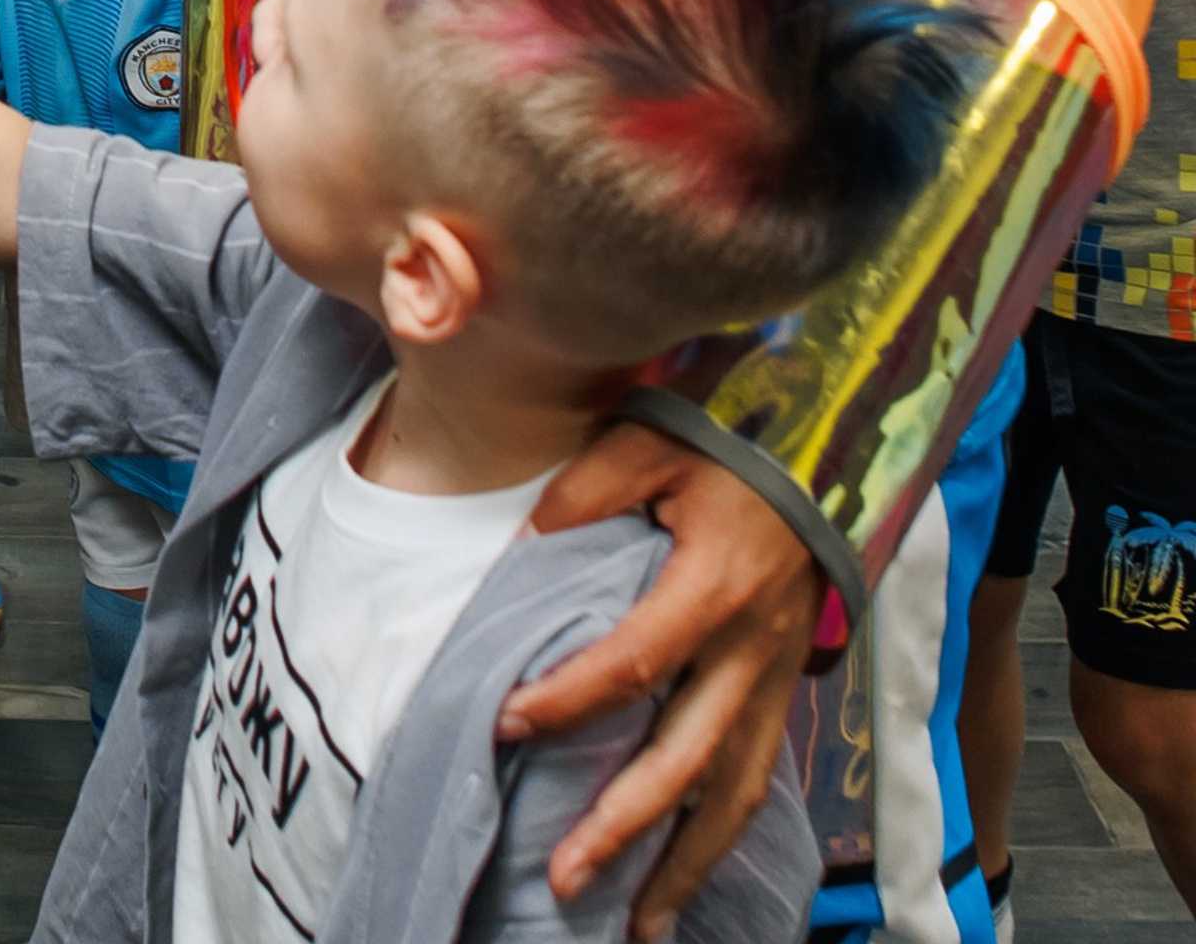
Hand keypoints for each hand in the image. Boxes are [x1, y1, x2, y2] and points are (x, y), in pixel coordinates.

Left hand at [503, 426, 819, 939]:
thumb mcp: (648, 440)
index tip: (505, 721)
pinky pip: (757, 777)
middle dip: (626, 828)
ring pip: (737, 793)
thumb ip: (584, 492)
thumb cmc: (730, 442)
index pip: (634, 663)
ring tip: (636, 925)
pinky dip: (721, 835)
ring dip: (686, 864)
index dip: (567, 699)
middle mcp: (755, 649)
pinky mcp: (787, 689)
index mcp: (717, 585)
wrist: (829, 446)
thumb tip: (523, 546)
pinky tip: (684, 877)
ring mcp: (778, 677)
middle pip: (690, 759)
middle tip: (564, 878)